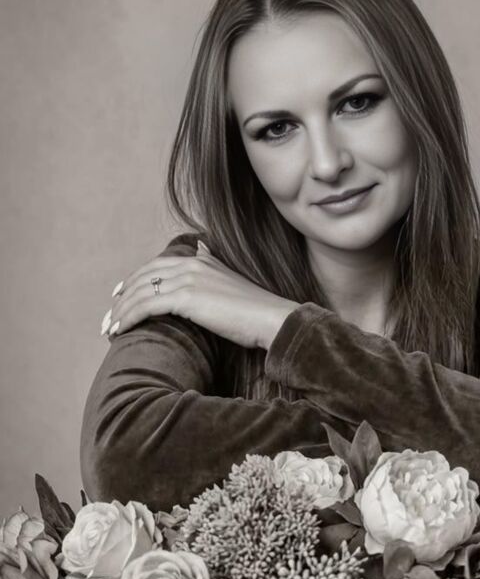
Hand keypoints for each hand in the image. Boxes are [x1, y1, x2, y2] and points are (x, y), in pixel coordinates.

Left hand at [100, 240, 299, 350]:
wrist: (271, 319)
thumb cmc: (255, 311)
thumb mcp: (230, 281)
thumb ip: (212, 265)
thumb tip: (201, 247)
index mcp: (200, 260)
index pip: (156, 266)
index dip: (133, 280)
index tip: (119, 296)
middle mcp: (191, 264)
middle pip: (143, 277)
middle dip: (121, 298)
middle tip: (108, 318)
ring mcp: (188, 279)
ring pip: (140, 292)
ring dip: (120, 312)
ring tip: (109, 330)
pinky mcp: (186, 298)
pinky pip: (146, 306)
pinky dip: (129, 318)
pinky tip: (120, 331)